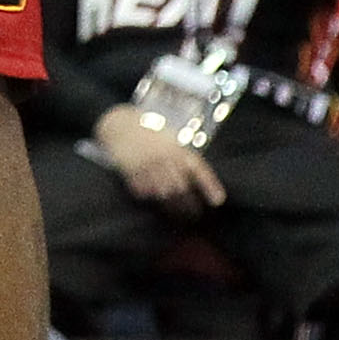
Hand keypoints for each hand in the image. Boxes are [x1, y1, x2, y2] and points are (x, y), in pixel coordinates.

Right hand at [96, 101, 227, 208]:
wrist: (120, 124)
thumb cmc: (149, 133)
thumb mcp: (169, 139)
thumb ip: (182, 157)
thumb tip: (194, 183)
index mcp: (177, 147)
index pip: (198, 168)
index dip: (210, 185)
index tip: (218, 200)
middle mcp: (163, 157)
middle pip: (181, 187)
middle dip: (189, 204)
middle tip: (194, 216)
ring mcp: (147, 164)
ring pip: (164, 192)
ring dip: (171, 206)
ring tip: (177, 215)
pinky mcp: (131, 171)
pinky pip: (143, 190)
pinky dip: (149, 197)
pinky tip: (154, 200)